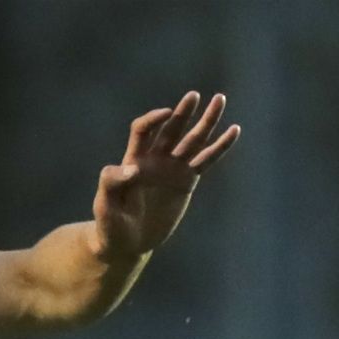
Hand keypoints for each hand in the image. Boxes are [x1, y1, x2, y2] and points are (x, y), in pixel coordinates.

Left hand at [93, 91, 239, 260]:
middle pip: (171, 129)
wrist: (127, 243)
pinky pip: (206, 160)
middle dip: (183, 113)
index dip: (153, 120)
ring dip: (207, 121)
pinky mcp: (187, 181)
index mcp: (133, 159)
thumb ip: (111, 184)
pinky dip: (220, 146)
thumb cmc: (110, 224)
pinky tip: (234, 130)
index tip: (166, 114)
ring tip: (220, 99)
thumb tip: (133, 169)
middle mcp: (155, 159)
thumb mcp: (104, 206)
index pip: (143, 130)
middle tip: (194, 95)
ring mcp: (172, 168)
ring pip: (193, 140)